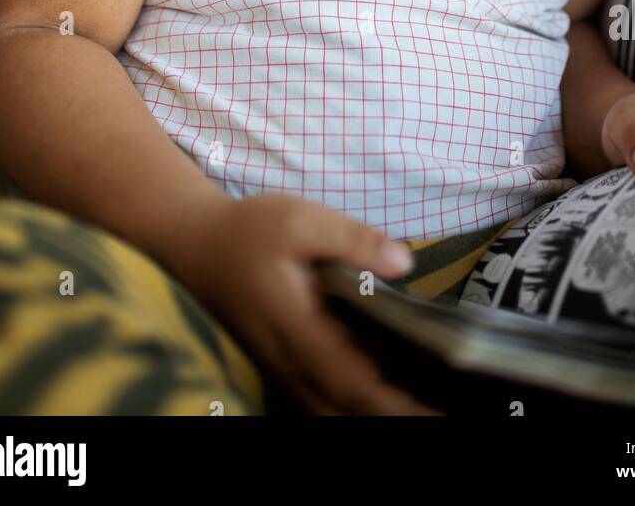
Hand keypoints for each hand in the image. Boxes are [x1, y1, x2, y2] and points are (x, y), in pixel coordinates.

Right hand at [179, 190, 441, 415]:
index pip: (353, 383)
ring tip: (419, 406)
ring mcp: (281, 372)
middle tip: (439, 410)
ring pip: (329, 413)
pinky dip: (351, 407)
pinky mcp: (279, 369)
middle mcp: (289, 363)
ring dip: (372, 413)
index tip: (434, 410)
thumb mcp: (301, 218)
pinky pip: (319, 404)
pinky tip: (381, 396)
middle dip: (393, 415)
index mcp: (298, 330)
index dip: (395, 404)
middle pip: (346, 410)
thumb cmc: (250, 230)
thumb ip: (353, 240)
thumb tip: (404, 262)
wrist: (195, 244)